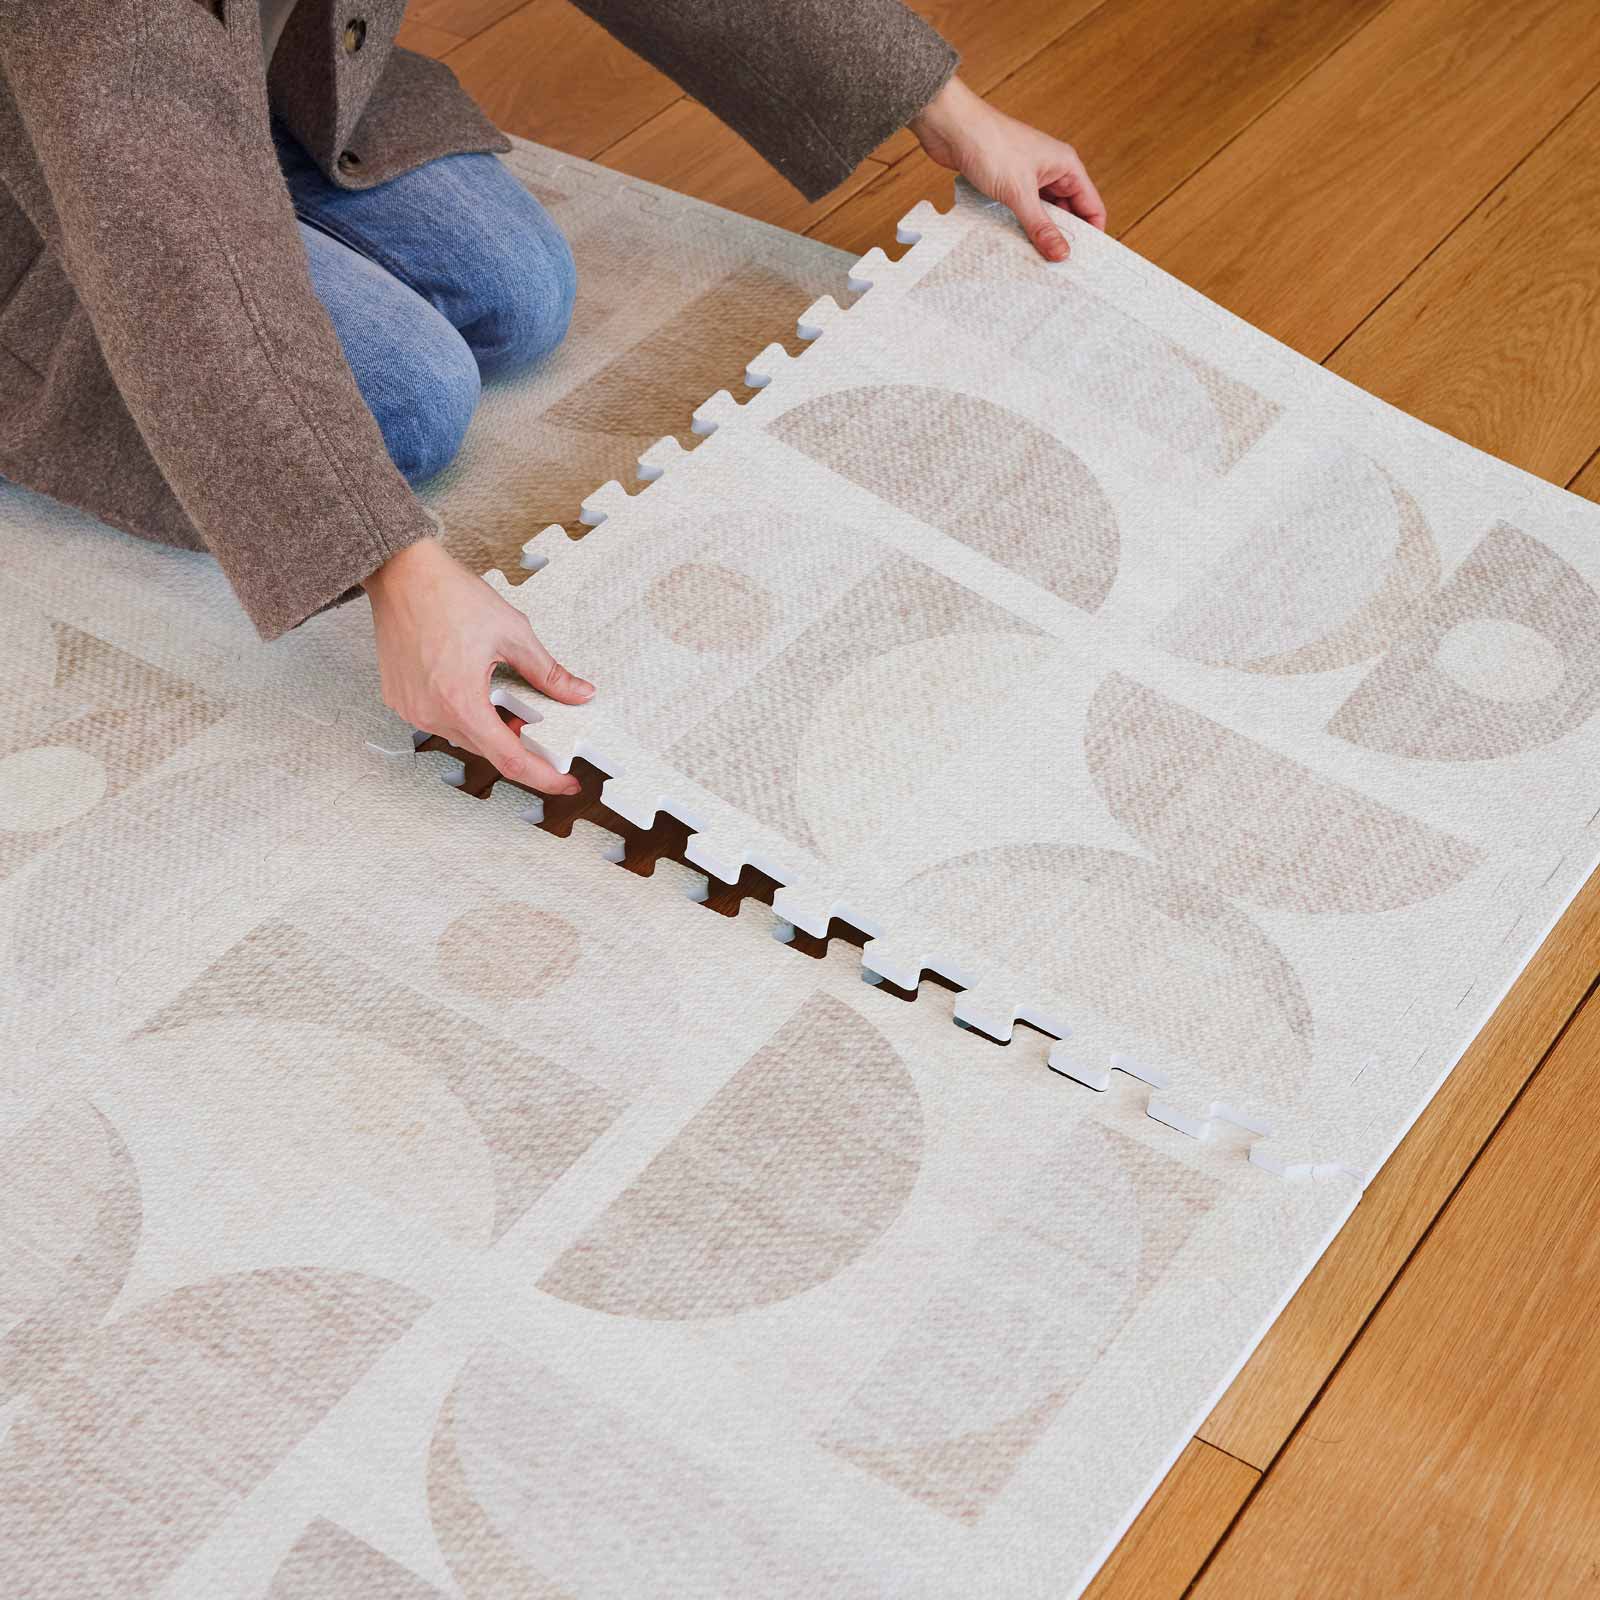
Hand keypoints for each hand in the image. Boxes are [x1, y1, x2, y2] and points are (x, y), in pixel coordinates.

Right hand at [364, 537, 591, 794]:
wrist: (401, 573)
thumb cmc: (447, 595)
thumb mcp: (513, 633)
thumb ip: (549, 673)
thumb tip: (578, 693)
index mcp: (462, 702)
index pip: (510, 760)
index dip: (543, 777)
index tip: (565, 783)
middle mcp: (431, 713)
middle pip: (488, 749)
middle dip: (519, 743)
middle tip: (542, 725)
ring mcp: (411, 708)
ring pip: (464, 736)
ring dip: (490, 727)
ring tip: (507, 699)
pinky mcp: (400, 699)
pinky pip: (440, 720)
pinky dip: (465, 714)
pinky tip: (477, 691)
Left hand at [910, 75, 1105, 261]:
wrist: (952, 127)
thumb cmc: (989, 145)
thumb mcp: (1019, 192)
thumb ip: (1040, 225)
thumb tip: (1061, 252)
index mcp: (1065, 165)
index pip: (1091, 205)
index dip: (1091, 233)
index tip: (1084, 261)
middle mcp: (1051, 171)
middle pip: (1068, 213)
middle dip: (1064, 238)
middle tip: (1058, 269)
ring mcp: (1029, 178)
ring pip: (1043, 214)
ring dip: (1040, 234)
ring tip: (1037, 262)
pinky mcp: (1008, 184)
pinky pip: (1022, 212)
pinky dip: (1021, 228)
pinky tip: (1016, 245)